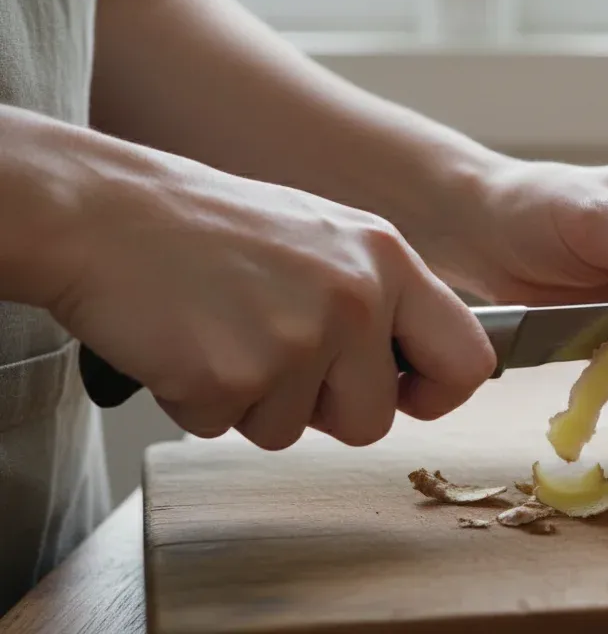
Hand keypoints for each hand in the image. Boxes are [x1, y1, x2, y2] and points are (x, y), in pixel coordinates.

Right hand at [49, 142, 495, 449]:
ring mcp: (297, 338)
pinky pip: (226, 429)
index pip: (468, 359)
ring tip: (220, 331)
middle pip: (374, 419)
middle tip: (270, 352)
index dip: (438, 393)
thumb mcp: (325, 238)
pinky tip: (182, 342)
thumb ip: (379, 298)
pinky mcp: (233, 375)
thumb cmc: (210, 229)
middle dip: (322, 410)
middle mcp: (356, 298)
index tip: (405, 394)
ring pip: (293, 432)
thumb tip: (421, 367)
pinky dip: (198, 401)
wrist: (103, 212)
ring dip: (252, 403)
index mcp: (388, 261)